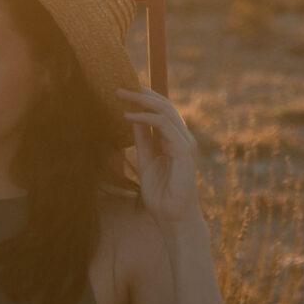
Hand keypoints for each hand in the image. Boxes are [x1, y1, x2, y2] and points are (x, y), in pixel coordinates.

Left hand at [117, 88, 202, 233]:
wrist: (173, 217)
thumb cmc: (160, 193)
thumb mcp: (146, 160)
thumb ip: (142, 140)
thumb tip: (131, 118)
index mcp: (174, 139)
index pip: (161, 110)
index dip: (144, 98)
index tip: (123, 89)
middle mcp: (182, 138)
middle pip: (164, 105)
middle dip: (141, 94)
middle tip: (118, 86)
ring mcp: (185, 144)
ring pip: (164, 112)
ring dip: (140, 101)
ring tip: (119, 95)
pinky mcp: (184, 152)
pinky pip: (163, 127)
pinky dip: (144, 119)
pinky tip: (127, 117)